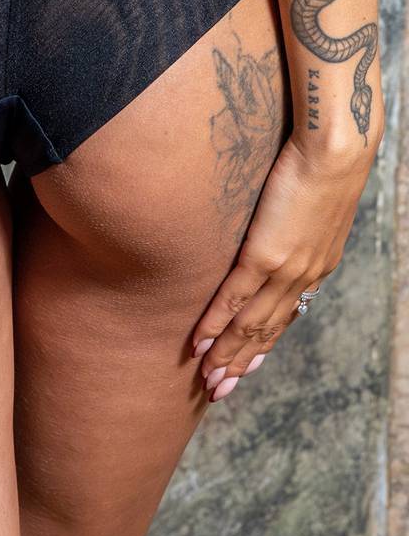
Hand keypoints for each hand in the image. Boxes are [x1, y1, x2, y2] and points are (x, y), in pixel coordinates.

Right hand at [190, 128, 380, 401]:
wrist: (335, 146)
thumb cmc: (324, 159)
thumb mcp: (315, 201)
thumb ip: (294, 222)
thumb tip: (277, 222)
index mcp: (317, 266)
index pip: (285, 316)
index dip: (262, 345)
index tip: (244, 367)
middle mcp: (304, 277)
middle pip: (267, 331)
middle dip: (242, 363)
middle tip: (218, 390)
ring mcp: (285, 269)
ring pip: (250, 323)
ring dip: (227, 354)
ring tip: (207, 377)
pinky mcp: (266, 254)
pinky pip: (235, 297)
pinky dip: (216, 323)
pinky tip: (200, 341)